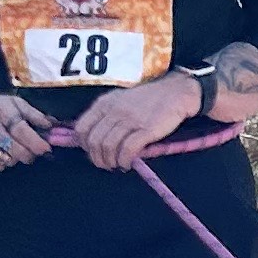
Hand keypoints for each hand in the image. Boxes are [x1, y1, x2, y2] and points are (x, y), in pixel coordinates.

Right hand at [0, 86, 58, 170]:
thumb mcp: (13, 102)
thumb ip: (34, 114)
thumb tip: (53, 126)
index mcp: (3, 109)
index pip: (22, 130)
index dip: (37, 143)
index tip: (46, 149)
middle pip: (16, 149)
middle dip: (29, 155)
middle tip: (31, 153)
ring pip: (6, 160)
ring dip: (15, 159)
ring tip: (13, 150)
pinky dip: (2, 163)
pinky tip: (0, 153)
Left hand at [75, 69, 205, 169]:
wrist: (175, 92)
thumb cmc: (147, 99)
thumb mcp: (119, 100)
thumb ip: (105, 115)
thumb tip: (92, 138)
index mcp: (105, 103)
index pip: (82, 128)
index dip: (84, 145)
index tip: (94, 152)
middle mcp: (114, 111)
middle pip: (94, 141)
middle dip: (97, 158)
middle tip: (106, 164)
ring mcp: (130, 120)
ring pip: (108, 147)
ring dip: (110, 162)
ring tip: (118, 164)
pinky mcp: (146, 129)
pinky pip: (127, 150)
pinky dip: (124, 160)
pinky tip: (128, 163)